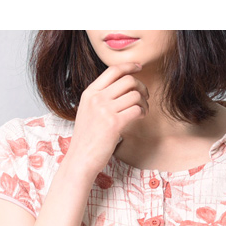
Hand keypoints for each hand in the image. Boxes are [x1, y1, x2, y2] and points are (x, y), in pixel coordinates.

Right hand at [65, 61, 149, 175]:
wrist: (80, 159)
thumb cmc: (87, 139)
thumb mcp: (87, 112)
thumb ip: (100, 98)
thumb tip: (121, 87)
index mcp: (90, 93)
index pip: (113, 70)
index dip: (129, 66)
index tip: (139, 67)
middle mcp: (97, 98)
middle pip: (127, 80)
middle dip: (141, 86)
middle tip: (145, 96)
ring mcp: (105, 110)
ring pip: (134, 95)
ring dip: (144, 102)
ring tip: (143, 110)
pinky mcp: (114, 124)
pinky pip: (136, 109)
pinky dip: (142, 112)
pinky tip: (140, 117)